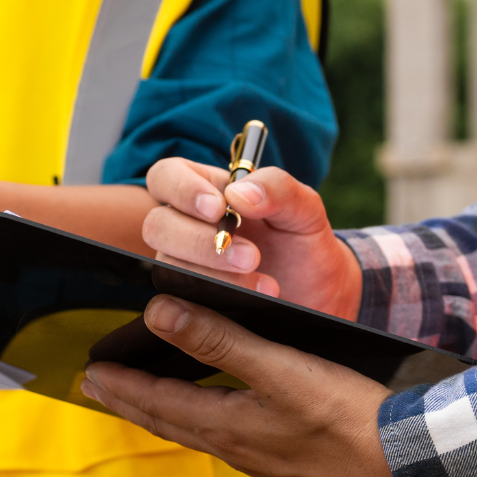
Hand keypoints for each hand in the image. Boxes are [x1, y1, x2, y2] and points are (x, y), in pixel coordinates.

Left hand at [79, 295, 410, 476]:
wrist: (408, 466)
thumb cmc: (346, 417)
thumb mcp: (279, 369)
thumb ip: (217, 341)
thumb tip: (156, 315)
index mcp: (227, 427)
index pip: (156, 403)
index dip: (121, 386)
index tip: (88, 374)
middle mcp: (238, 448)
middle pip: (169, 422)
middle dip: (132, 402)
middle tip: (98, 389)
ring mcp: (264, 457)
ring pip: (198, 430)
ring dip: (165, 411)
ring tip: (145, 398)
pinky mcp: (290, 458)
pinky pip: (228, 435)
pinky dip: (203, 418)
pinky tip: (217, 412)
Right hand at [142, 158, 359, 316]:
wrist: (318, 295)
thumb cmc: (304, 243)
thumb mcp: (305, 210)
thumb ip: (279, 189)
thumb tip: (238, 194)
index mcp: (207, 190)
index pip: (167, 176)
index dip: (182, 189)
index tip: (218, 208)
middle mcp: (186, 226)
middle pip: (157, 225)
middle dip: (200, 241)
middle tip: (251, 257)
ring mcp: (183, 264)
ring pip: (168, 265)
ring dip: (213, 275)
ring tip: (264, 285)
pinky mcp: (189, 299)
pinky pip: (180, 299)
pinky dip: (212, 300)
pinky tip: (249, 301)